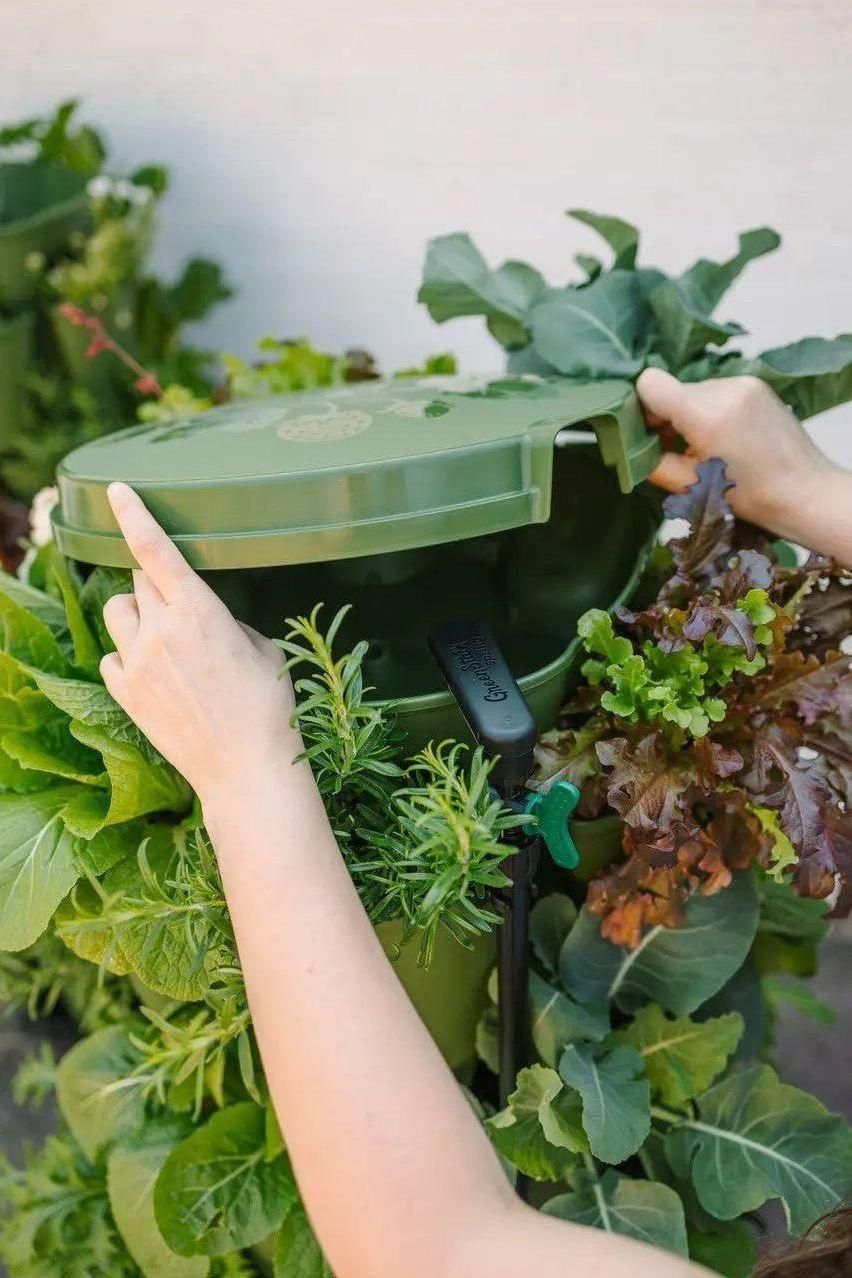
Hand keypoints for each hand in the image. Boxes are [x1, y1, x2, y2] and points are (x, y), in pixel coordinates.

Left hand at [100, 482, 300, 804]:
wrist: (247, 768)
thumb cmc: (270, 706)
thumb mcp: (263, 649)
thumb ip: (227, 623)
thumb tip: (208, 622)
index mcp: (200, 611)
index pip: (155, 551)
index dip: (133, 514)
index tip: (116, 489)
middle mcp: (161, 630)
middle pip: (139, 581)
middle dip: (157, 585)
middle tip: (183, 610)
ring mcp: (139, 663)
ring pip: (117, 613)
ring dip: (136, 615)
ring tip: (163, 639)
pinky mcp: (127, 694)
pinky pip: (112, 657)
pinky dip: (128, 656)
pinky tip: (154, 673)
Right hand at [636, 368, 836, 539]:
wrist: (804, 492)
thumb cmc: (750, 496)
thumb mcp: (690, 487)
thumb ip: (653, 462)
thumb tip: (630, 446)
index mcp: (707, 415)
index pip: (650, 384)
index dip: (641, 408)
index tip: (648, 434)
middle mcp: (725, 390)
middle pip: (672, 391)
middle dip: (667, 418)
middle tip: (677, 450)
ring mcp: (743, 384)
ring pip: (693, 392)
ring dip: (690, 416)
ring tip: (706, 448)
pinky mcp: (754, 385)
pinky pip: (715, 392)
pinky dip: (711, 413)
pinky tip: (725, 439)